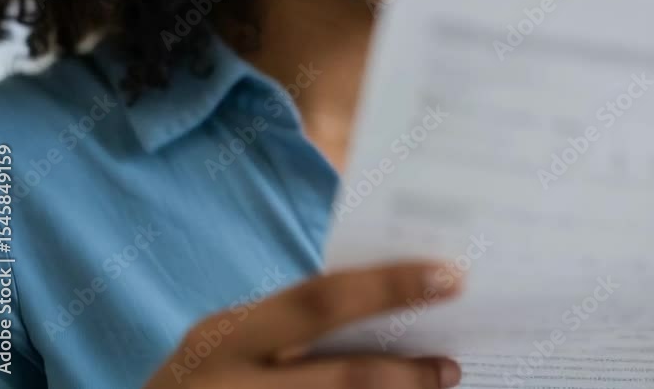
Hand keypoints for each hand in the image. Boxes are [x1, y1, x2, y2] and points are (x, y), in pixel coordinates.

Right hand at [142, 262, 462, 388]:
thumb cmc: (200, 385)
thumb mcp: (227, 349)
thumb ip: (289, 331)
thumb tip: (385, 318)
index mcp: (227, 337)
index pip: (321, 300)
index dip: (392, 287)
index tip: (450, 275)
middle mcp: (232, 384)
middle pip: (344, 379)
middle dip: (407, 374)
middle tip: (453, 365)